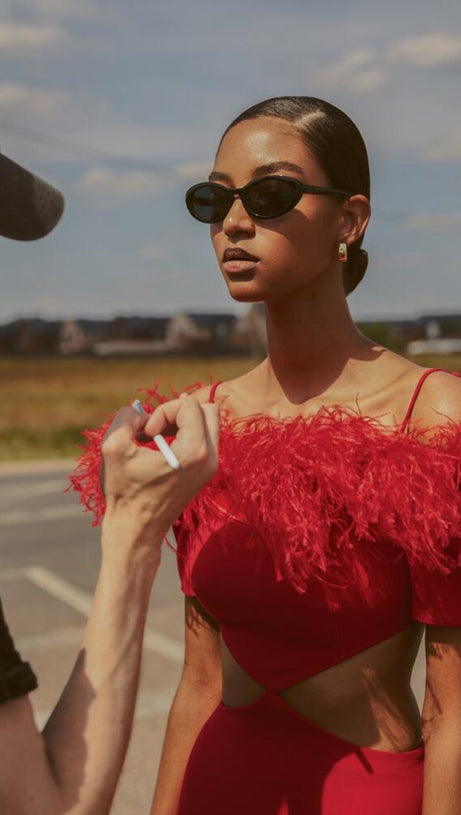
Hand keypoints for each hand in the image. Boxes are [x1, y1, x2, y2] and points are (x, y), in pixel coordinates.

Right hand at [100, 394, 218, 546]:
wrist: (135, 530)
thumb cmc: (124, 492)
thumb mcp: (113, 447)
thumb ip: (126, 417)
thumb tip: (142, 412)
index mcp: (194, 452)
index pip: (189, 404)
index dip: (163, 410)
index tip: (146, 433)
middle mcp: (210, 458)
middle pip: (207, 410)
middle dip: (177, 411)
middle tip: (154, 429)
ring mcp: (211, 467)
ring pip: (207, 422)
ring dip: (180, 421)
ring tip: (153, 436)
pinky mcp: (206, 472)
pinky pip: (203, 437)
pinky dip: (183, 432)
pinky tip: (159, 444)